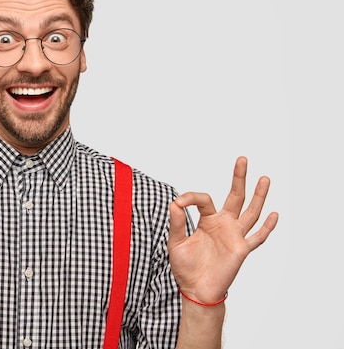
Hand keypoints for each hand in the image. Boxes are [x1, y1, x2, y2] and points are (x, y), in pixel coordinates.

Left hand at [167, 156, 277, 304]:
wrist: (195, 289)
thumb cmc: (186, 267)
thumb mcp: (176, 242)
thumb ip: (177, 223)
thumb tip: (174, 203)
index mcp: (208, 220)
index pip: (204, 199)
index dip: (191, 197)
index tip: (179, 203)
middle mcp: (224, 224)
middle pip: (235, 197)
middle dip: (239, 178)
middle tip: (242, 159)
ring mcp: (234, 236)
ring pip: (250, 212)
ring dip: (258, 196)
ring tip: (265, 178)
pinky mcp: (241, 249)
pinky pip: (257, 238)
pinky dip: (267, 227)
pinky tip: (274, 214)